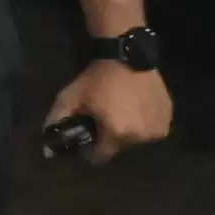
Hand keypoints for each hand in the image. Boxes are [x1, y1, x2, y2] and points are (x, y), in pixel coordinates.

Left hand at [46, 57, 172, 157]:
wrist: (126, 56)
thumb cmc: (96, 79)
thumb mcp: (69, 98)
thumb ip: (55, 123)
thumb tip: (47, 151)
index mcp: (117, 133)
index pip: (100, 157)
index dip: (90, 149)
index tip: (87, 136)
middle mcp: (140, 136)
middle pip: (119, 147)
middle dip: (109, 136)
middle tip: (103, 118)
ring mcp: (158, 127)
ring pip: (137, 139)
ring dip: (128, 130)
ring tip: (119, 111)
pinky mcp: (168, 117)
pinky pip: (151, 128)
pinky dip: (143, 122)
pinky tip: (135, 106)